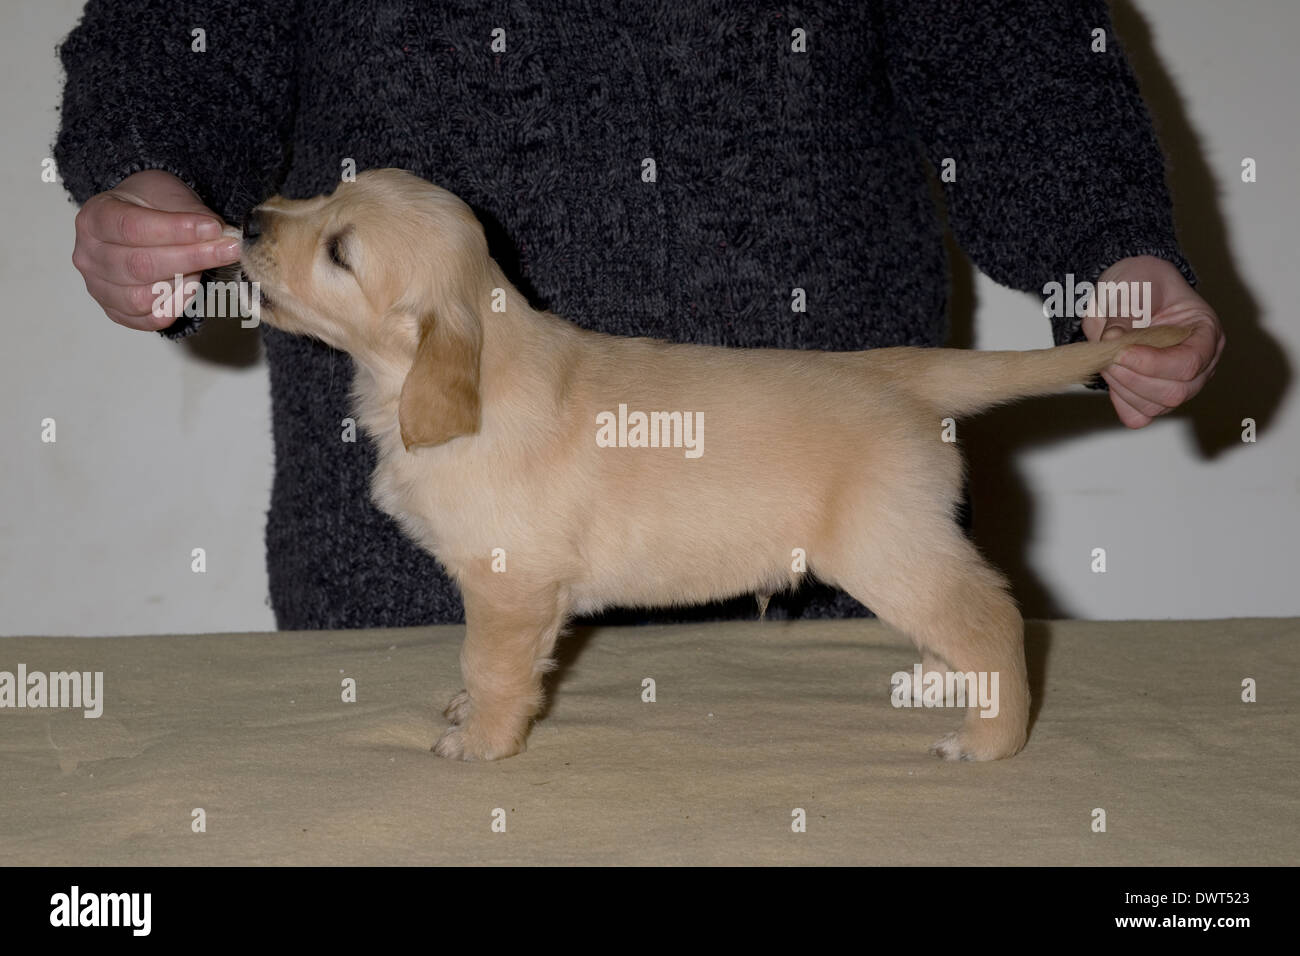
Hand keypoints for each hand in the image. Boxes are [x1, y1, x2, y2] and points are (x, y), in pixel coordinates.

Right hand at [71, 170, 241, 330]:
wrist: (139, 221)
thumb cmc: (150, 206)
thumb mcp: (167, 194)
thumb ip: (189, 212)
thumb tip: (218, 234)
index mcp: (95, 217)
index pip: (132, 228)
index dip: (176, 230)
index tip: (213, 229)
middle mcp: (88, 255)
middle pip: (139, 265)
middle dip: (191, 258)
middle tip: (228, 250)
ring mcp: (99, 287)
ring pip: (143, 297)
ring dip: (183, 284)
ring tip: (204, 267)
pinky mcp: (117, 311)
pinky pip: (149, 319)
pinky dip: (176, 306)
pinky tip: (192, 287)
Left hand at [1082, 255, 1225, 427]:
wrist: (1128, 292)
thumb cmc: (1140, 284)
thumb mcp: (1132, 286)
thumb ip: (1123, 313)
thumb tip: (1112, 339)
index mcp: (1206, 332)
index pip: (1190, 362)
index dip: (1153, 363)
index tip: (1121, 352)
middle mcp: (1201, 363)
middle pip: (1176, 392)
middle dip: (1134, 376)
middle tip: (1108, 355)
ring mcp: (1180, 383)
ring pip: (1156, 406)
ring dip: (1123, 387)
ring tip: (1107, 359)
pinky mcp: (1154, 396)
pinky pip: (1139, 415)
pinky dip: (1121, 401)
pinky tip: (1113, 376)